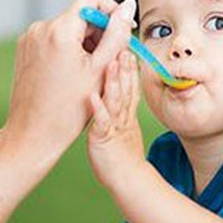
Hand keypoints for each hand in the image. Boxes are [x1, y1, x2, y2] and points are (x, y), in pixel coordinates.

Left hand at [1, 0, 134, 170]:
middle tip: (108, 61)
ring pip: (70, 27)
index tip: (122, 31)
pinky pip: (56, 38)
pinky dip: (71, 49)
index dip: (112, 11)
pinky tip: (75, 74)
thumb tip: (127, 7)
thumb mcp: (101, 69)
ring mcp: (31, 38)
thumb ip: (116, 35)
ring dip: (87, 43)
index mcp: (59, 30)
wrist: (33, 134)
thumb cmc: (67, 110)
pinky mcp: (27, 48)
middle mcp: (40, 28)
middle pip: (81, 13)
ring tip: (90, 72)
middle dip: (100, 32)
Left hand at [87, 50, 144, 192]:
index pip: (128, 79)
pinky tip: (93, 96)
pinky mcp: (103, 137)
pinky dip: (98, 108)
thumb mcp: (125, 119)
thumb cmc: (119, 149)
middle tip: (125, 45)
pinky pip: (101, 120)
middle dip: (124, 64)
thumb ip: (124, 98)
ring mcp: (113, 124)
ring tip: (112, 62)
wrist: (125, 177)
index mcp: (125, 106)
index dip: (128, 63)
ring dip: (114, 80)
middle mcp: (121, 112)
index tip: (127, 47)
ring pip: (115, 98)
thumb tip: (123, 78)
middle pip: (124, 84)